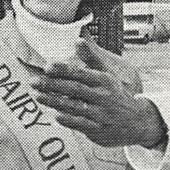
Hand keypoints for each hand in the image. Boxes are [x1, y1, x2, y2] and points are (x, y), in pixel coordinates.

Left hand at [32, 40, 167, 148]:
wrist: (137, 122)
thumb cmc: (115, 95)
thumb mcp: (107, 75)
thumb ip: (91, 59)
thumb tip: (78, 40)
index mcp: (104, 81)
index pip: (81, 73)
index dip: (63, 70)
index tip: (47, 67)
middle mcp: (103, 96)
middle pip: (74, 89)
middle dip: (52, 85)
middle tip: (33, 82)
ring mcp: (101, 114)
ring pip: (74, 106)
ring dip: (54, 101)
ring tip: (38, 96)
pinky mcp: (98, 129)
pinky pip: (80, 124)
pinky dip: (67, 119)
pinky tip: (55, 114)